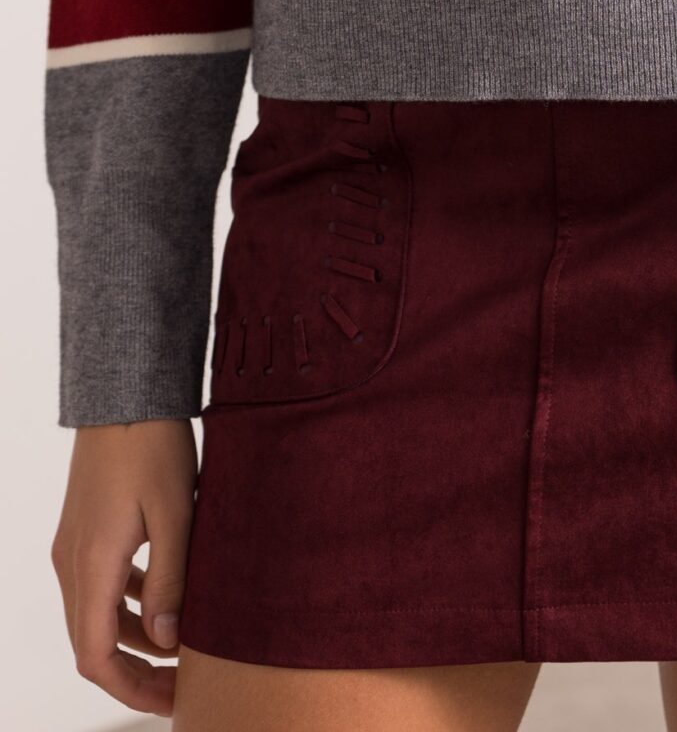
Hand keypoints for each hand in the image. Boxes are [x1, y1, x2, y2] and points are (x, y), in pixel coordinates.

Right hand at [50, 416, 196, 718]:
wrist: (126, 391)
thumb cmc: (153, 445)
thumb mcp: (176, 513)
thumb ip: (171, 580)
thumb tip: (170, 641)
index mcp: (92, 565)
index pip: (95, 656)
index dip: (131, 688)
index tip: (172, 701)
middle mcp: (73, 562)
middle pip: (95, 642)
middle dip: (138, 671)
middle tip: (186, 682)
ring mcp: (77, 545)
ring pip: (99, 613)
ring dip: (136, 637)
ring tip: (186, 644)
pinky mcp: (88, 528)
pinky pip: (104, 583)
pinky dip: (132, 602)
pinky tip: (169, 596)